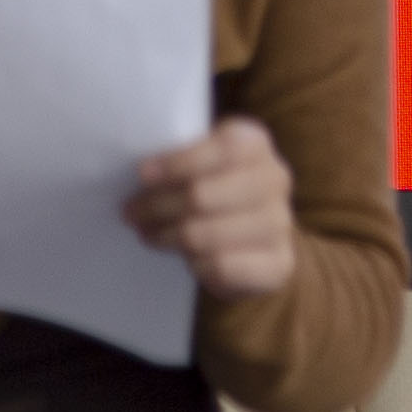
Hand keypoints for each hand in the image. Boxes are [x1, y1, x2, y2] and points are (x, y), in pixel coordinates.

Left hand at [128, 115, 295, 300]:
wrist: (260, 237)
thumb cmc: (218, 190)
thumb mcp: (203, 162)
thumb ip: (181, 161)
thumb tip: (145, 175)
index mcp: (255, 144)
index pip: (221, 149)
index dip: (178, 163)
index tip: (142, 175)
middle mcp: (275, 179)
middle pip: (202, 195)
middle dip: (158, 206)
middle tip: (131, 212)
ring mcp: (280, 223)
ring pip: (205, 235)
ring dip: (168, 237)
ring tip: (149, 234)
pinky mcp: (279, 263)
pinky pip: (221, 267)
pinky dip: (196, 265)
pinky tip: (188, 258)